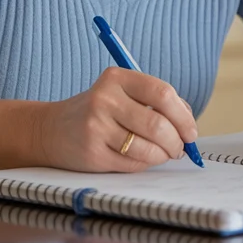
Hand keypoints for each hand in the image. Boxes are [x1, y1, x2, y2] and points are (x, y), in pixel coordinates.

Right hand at [36, 67, 197, 172]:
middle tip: (180, 148)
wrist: (52, 130)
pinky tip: (141, 158)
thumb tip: (189, 125)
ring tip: (162, 154)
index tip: (191, 131)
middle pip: (158, 124)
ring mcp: (96, 126)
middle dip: (176, 141)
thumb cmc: (98, 112)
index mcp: (117, 77)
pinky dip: (145, 164)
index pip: (162, 93)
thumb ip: (155, 102)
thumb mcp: (121, 94)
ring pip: (148, 148)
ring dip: (162, 155)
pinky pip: (132, 164)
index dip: (184, 116)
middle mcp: (104, 98)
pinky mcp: (92, 152)